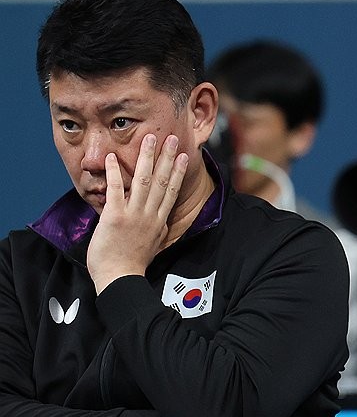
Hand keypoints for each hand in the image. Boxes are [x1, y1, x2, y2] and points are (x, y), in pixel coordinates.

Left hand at [87, 133, 187, 292]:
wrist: (120, 278)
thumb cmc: (133, 264)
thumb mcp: (155, 245)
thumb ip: (159, 229)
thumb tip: (163, 222)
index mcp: (159, 221)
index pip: (171, 191)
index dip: (177, 171)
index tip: (182, 156)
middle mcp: (149, 214)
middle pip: (161, 180)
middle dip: (166, 157)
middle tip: (170, 138)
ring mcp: (133, 214)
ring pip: (143, 180)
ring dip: (146, 157)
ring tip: (149, 139)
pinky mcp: (114, 216)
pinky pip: (116, 190)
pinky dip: (115, 173)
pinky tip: (114, 157)